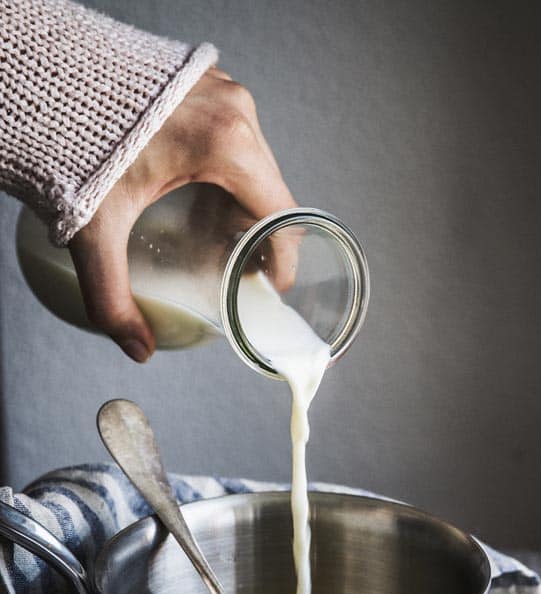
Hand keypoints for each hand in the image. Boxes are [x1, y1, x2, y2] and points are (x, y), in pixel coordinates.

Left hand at [68, 68, 295, 361]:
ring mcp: (221, 90)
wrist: (36, 76)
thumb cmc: (70, 142)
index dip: (283, 259)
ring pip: (253, 164)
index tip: (271, 286)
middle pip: (270, 191)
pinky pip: (234, 137)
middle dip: (259, 236)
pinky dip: (225, 174)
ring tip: (212, 239)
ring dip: (241, 205)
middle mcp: (235, 110)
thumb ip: (112, 297)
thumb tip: (139, 349)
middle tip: (237, 270)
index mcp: (226, 144)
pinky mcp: (204, 82)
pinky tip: (194, 198)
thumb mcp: (95, 230)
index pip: (281, 215)